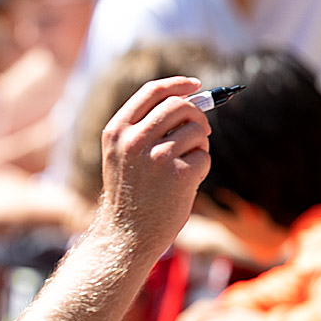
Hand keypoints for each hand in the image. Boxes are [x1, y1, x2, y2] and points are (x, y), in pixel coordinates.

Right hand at [94, 77, 211, 260]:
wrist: (126, 235)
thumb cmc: (130, 193)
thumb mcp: (123, 154)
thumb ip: (146, 126)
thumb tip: (189, 101)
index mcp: (116, 131)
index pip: (152, 92)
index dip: (178, 84)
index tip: (196, 86)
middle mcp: (134, 140)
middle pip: (179, 105)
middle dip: (196, 115)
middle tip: (200, 130)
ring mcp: (156, 157)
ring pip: (196, 129)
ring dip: (199, 143)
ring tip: (186, 164)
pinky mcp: (179, 175)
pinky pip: (203, 156)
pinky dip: (201, 166)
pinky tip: (186, 183)